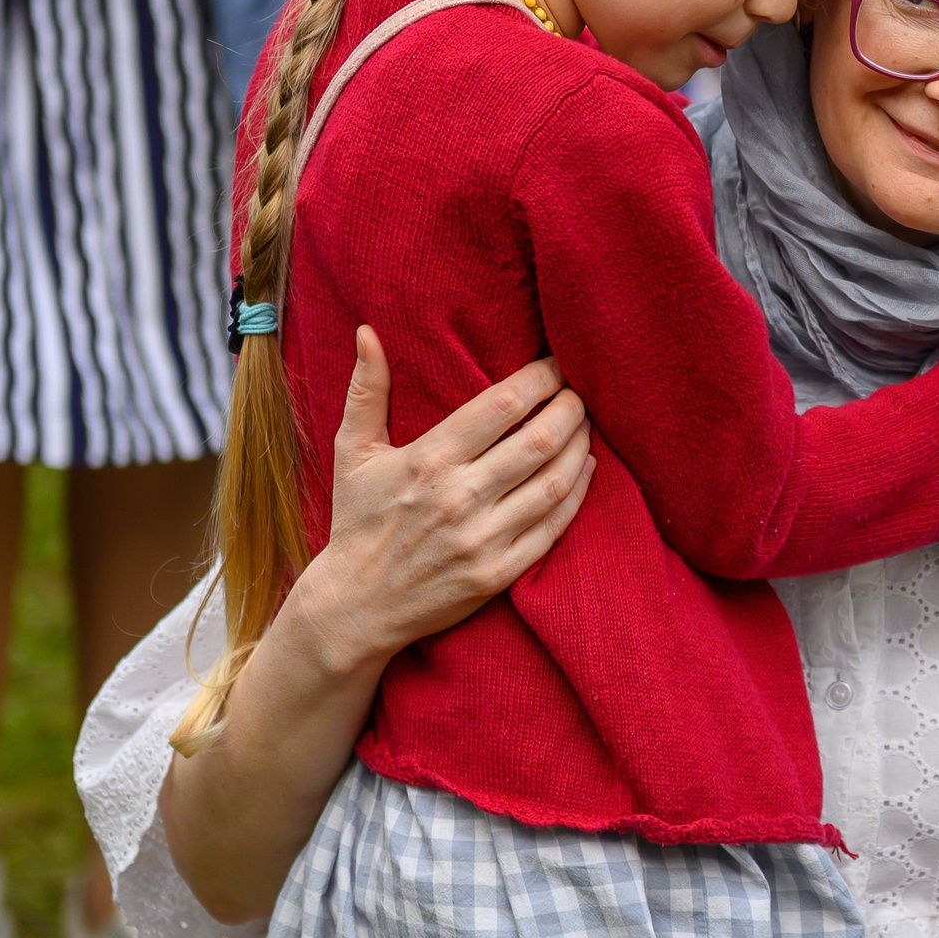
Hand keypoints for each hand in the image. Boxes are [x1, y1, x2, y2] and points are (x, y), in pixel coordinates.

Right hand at [282, 328, 594, 673]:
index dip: (540, 378)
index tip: (557, 363)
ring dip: (580, 445)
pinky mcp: (499, 573)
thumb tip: (366, 332)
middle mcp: (460, 497)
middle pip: (539, 439)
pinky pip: (554, 526)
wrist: (357, 606)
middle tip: (581, 390)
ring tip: (586, 423)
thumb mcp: (352, 452)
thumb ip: (366, 390)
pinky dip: (578, 492)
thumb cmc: (357, 521)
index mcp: (429, 459)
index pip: (502, 405)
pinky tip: (585, 469)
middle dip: (570, 407)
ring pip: (554, 481)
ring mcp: (483, 538)